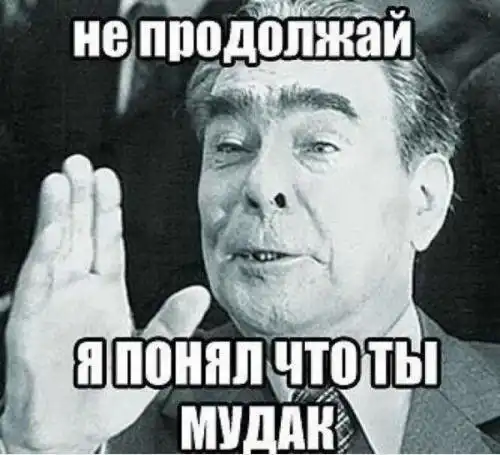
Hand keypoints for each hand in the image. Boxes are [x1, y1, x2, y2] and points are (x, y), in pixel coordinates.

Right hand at [0, 155, 209, 452]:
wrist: (69, 430)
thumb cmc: (108, 394)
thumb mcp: (150, 358)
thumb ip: (173, 325)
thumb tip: (201, 293)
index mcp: (107, 291)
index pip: (109, 241)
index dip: (108, 209)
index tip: (108, 178)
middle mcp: (79, 288)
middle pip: (81, 233)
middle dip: (80, 198)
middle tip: (80, 163)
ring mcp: (53, 301)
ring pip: (56, 248)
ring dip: (57, 214)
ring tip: (60, 180)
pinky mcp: (29, 320)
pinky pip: (37, 283)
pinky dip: (43, 256)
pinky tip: (52, 230)